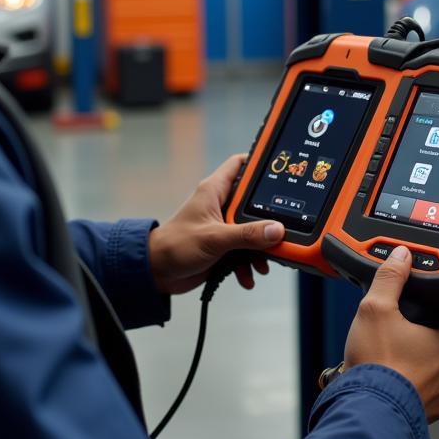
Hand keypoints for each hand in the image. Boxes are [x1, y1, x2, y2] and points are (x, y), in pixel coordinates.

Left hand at [148, 154, 284, 295]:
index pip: (240, 165)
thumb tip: (276, 230)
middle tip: (282, 229)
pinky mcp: (223, 246)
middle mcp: (220, 205)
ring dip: (260, 248)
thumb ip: (246, 235)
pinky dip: (249, 263)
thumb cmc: (174, 246)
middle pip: (254, 202)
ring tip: (263, 262)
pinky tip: (248, 276)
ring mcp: (223, 226)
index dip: (259, 162)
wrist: (156, 273)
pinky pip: (244, 251)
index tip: (281, 169)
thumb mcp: (214, 238)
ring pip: (253, 230)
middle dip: (268, 219)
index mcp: (214, 191)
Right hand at [344, 246, 438, 422]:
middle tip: (386, 342)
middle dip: (411, 344)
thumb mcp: (376, 307)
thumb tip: (401, 256)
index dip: (418, 319)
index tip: (401, 322)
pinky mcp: (427, 415)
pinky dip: (403, 390)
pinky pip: (417, 396)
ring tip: (382, 365)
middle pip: (432, 347)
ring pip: (425, 373)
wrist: (367, 409)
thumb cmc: (376, 363)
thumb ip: (390, 278)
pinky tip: (385, 384)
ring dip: (408, 369)